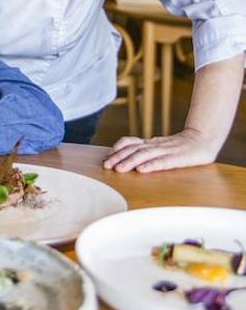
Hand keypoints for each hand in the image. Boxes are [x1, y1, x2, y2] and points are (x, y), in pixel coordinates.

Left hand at [102, 128, 219, 172]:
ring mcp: (166, 150)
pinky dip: (151, 165)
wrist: (204, 139)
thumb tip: (125, 155)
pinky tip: (142, 170)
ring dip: (130, 162)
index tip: (105, 157)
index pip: (129, 143)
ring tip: (118, 169)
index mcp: (150, 143)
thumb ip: (145, 150)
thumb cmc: (180, 146)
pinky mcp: (178, 158)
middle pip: (133, 149)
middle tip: (106, 165)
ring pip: (145, 155)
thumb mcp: (159, 146)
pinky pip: (163, 161)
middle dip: (118, 157)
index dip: (117, 149)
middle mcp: (155, 145)